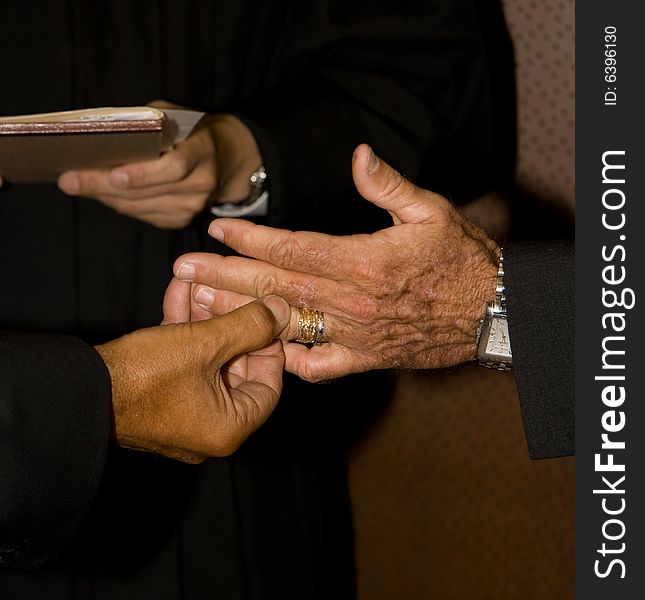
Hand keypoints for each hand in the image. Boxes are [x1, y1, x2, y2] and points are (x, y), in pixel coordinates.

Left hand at [57, 102, 261, 228]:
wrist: (225, 158)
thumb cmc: (190, 131)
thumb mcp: (173, 117)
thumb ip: (147, 126)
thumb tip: (101, 139)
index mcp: (203, 152)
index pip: (175, 167)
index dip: (144, 173)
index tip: (113, 173)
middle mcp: (201, 184)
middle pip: (149, 191)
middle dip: (104, 186)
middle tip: (70, 180)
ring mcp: (193, 206)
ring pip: (141, 207)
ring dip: (106, 197)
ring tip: (76, 184)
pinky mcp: (183, 220)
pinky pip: (144, 216)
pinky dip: (120, 204)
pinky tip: (101, 193)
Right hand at [95, 296, 288, 462]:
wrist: (76, 392)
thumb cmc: (144, 376)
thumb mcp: (204, 343)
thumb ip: (249, 325)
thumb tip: (280, 310)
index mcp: (229, 427)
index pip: (269, 385)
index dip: (270, 346)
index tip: (267, 318)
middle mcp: (209, 428)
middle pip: (236, 368)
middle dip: (231, 323)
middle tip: (232, 292)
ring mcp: (183, 415)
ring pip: (206, 360)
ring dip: (203, 320)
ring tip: (202, 283)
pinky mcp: (159, 400)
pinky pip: (182, 363)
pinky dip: (181, 331)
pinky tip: (177, 292)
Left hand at [168, 144, 499, 381]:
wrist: (492, 312)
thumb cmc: (462, 259)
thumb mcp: (432, 211)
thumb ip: (389, 185)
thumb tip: (357, 155)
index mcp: (364, 261)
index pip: (291, 249)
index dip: (249, 240)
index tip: (216, 231)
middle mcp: (352, 301)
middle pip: (274, 288)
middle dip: (223, 277)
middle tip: (181, 272)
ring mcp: (355, 335)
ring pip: (284, 326)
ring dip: (238, 315)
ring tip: (198, 307)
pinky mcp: (364, 359)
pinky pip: (317, 366)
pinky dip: (285, 360)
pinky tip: (258, 349)